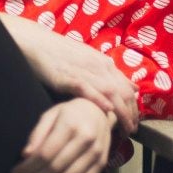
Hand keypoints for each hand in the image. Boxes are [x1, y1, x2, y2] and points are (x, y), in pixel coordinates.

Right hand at [0, 13, 138, 135]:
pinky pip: (87, 89)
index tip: (135, 121)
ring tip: (125, 128)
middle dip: (131, 113)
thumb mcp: (90, 60)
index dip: (134, 106)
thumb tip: (133, 87)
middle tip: (133, 130)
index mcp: (104, 63)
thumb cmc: (60, 53)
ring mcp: (84, 70)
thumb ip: (110, 74)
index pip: (127, 87)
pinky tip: (106, 110)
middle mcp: (99, 66)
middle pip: (122, 92)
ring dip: (120, 112)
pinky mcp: (68, 76)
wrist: (37, 42)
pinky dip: (99, 99)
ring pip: (110, 92)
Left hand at [10, 98, 113, 172]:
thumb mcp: (51, 114)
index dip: (28, 167)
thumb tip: (25, 155)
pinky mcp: (101, 166)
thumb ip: (38, 133)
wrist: (99, 113)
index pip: (45, 153)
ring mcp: (96, 155)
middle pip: (55, 168)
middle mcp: (86, 141)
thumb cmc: (70, 113)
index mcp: (71, 125)